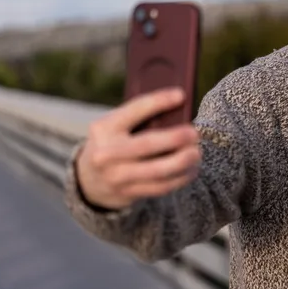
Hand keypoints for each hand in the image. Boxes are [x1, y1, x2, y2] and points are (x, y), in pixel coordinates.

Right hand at [76, 87, 201, 209]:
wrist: (90, 179)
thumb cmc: (113, 141)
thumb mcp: (116, 125)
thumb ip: (140, 116)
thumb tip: (180, 104)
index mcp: (104, 128)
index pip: (134, 110)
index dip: (159, 101)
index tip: (181, 95)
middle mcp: (106, 153)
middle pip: (147, 144)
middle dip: (175, 138)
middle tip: (195, 133)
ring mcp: (117, 176)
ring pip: (157, 170)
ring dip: (183, 161)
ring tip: (197, 153)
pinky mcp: (129, 193)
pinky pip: (161, 187)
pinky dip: (180, 178)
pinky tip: (191, 169)